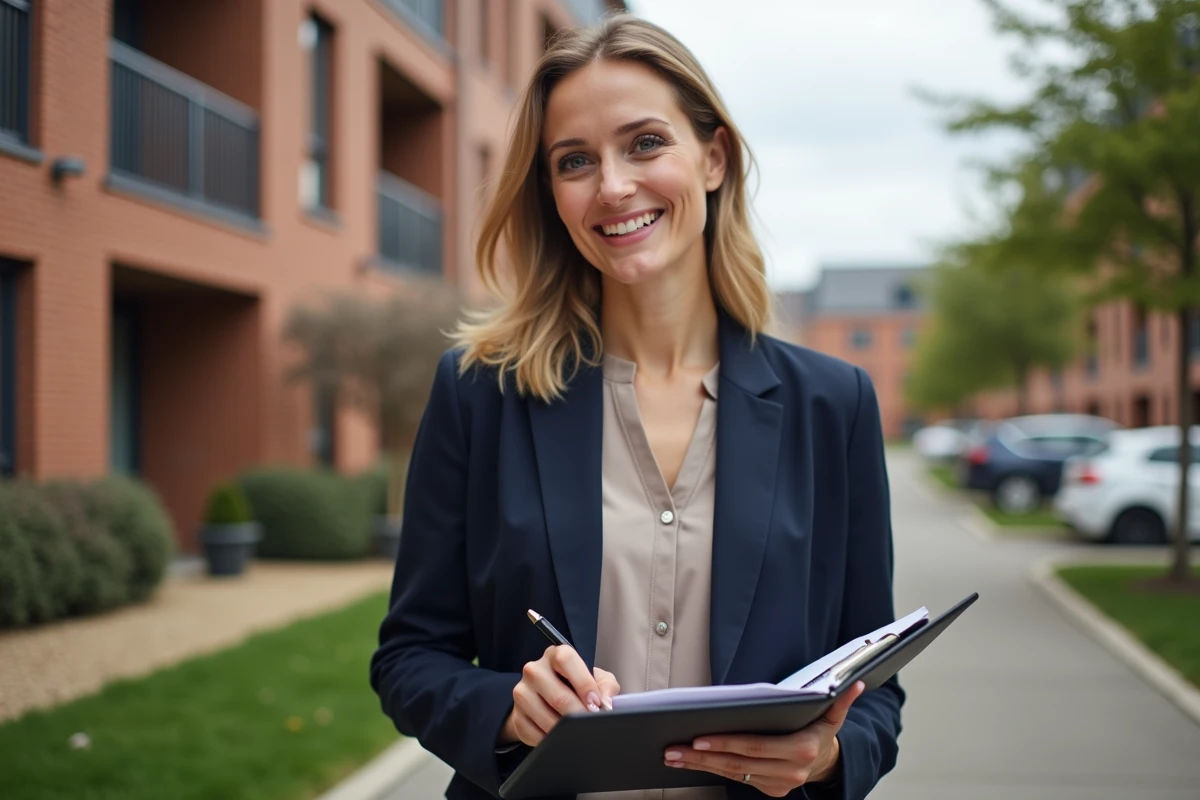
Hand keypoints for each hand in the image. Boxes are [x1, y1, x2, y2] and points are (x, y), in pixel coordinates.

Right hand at [500, 645, 620, 746]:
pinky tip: (559, 737)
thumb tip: (607, 702)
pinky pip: (534, 734)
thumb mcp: (596, 679)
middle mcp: (535, 670)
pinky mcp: (516, 716)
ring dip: (565, 729)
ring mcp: (522, 693)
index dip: (584, 683)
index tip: (596, 703)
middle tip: (591, 724)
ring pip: (545, 717)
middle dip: (578, 714)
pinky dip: (550, 740)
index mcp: (555, 655)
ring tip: (577, 732)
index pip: (566, 660)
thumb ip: (606, 686)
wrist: (548, 700)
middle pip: (557, 695)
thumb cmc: (576, 686)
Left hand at [663, 680, 864, 796]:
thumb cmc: (822, 731)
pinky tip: (688, 761)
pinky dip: (710, 770)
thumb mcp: (833, 716)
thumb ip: (840, 700)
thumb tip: (855, 682)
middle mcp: (789, 772)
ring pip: (731, 773)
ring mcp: (777, 785)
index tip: (699, 737)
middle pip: (737, 763)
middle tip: (672, 747)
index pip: (754, 747)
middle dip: (702, 756)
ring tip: (671, 754)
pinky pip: (735, 778)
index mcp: (800, 750)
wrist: (830, 764)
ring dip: (699, 765)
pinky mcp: (768, 791)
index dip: (726, 743)